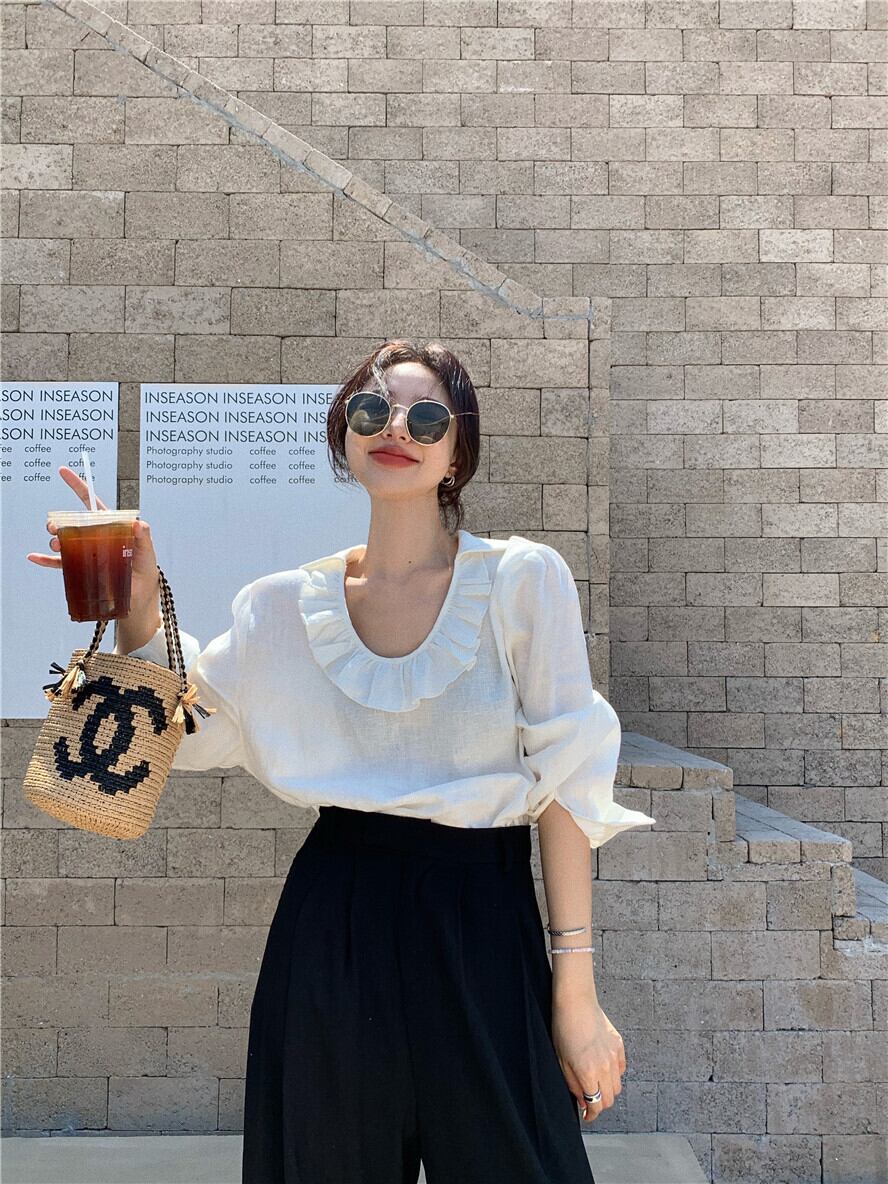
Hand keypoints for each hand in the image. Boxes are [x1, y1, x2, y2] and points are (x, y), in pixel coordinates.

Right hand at [26, 465, 160, 612]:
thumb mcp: (147, 551)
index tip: (64, 473)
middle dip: (59, 521)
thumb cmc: (144, 570)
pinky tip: (35, 556)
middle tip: (55, 526)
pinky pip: (60, 563)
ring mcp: (87, 552)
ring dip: (55, 540)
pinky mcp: (82, 569)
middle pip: (72, 523)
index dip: (79, 487)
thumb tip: (137, 523)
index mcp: (110, 527)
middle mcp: (95, 537)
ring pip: (64, 541)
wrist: (139, 596)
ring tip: (56, 545)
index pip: (93, 504)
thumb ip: (143, 536)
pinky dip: (45, 560)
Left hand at [552, 992, 625, 1121]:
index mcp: (588, 1072)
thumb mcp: (561, 1061)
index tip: (587, 1116)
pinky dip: (615, 1074)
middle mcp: (604, 1067)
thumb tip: (584, 1102)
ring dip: (608, 1090)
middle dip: (599, 1104)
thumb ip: (573, 1085)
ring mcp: (614, 1055)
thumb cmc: (563, 1028)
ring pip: (618, 1086)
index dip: (592, 1115)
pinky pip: (621, 1068)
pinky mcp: (619, 1045)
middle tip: (589, 1099)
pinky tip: (603, 1068)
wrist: (575, 1002)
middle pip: (609, 1099)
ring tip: (595, 1083)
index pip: (596, 1105)